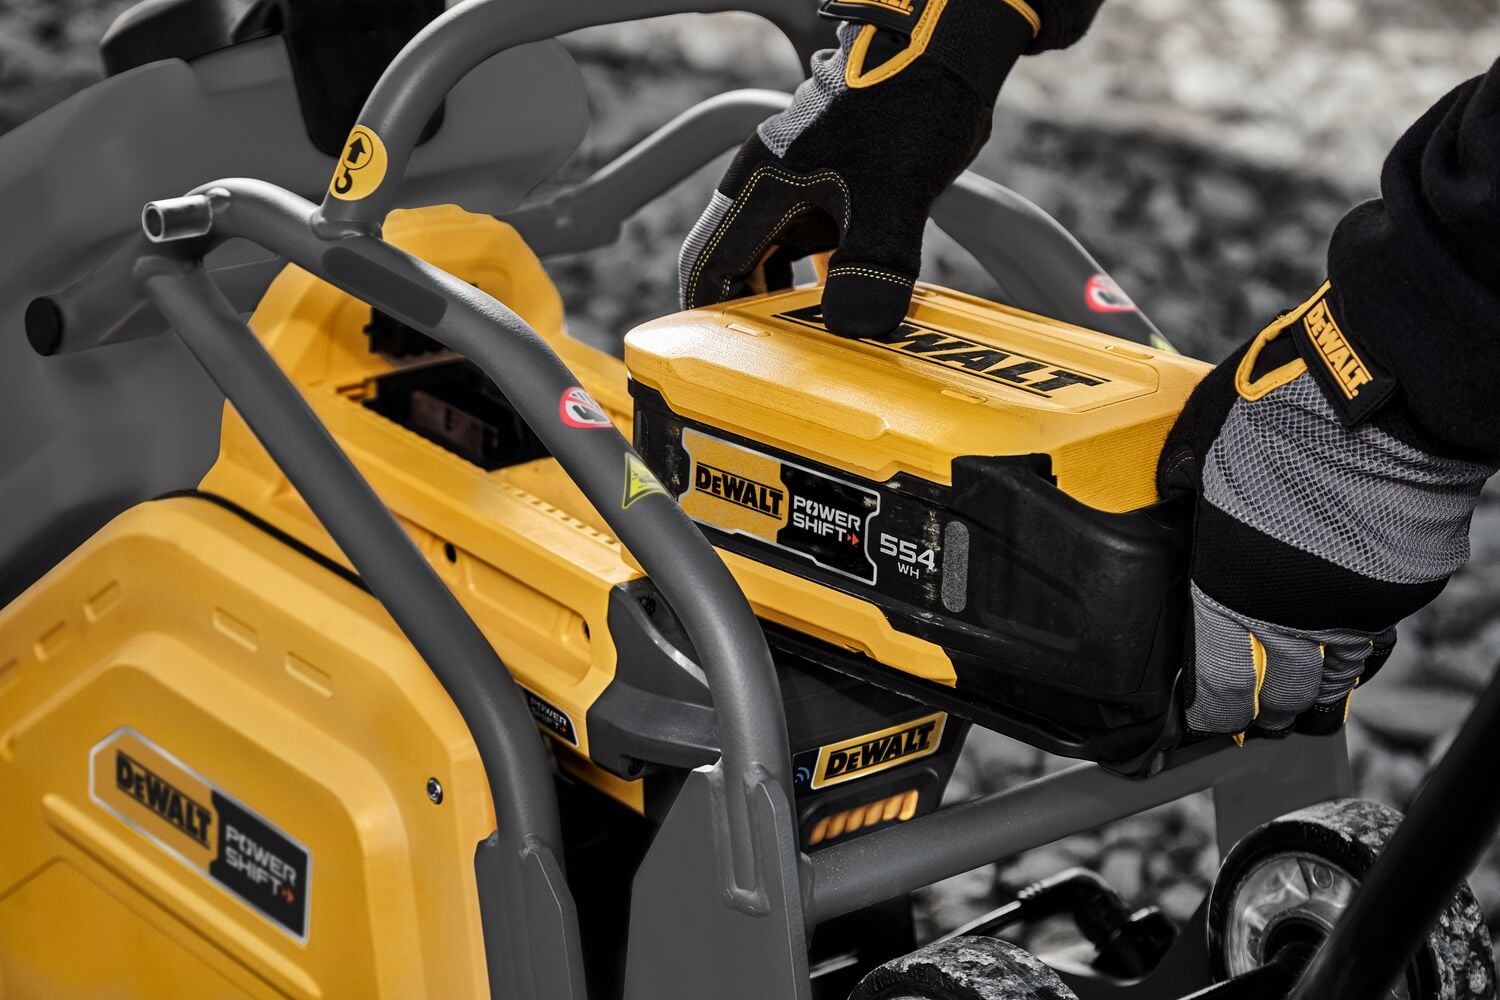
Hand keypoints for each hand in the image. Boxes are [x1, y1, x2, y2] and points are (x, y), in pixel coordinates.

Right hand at [679, 0, 1101, 336]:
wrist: (950, 50)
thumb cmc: (910, 101)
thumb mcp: (893, 194)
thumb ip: (873, 264)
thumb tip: (856, 328)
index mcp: (761, 184)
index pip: (708, 263)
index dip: (704, 318)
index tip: (715, 362)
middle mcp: (773, 186)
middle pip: (739, 266)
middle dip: (751, 319)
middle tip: (775, 368)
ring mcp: (807, 186)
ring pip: (780, 258)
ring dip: (793, 302)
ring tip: (817, 346)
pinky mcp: (841, 187)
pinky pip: (820, 247)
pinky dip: (830, 281)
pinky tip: (859, 305)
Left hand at [1158, 285, 1495, 737]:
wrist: (1385, 391)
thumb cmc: (1280, 412)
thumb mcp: (1198, 446)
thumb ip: (1183, 487)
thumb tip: (1171, 492)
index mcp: (1230, 586)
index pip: (1217, 681)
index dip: (1207, 708)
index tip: (1199, 717)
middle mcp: (1294, 612)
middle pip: (1280, 694)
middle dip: (1262, 712)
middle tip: (1251, 719)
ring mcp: (1356, 605)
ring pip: (1336, 678)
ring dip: (1314, 696)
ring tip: (1300, 710)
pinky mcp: (1404, 586)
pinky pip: (1375, 636)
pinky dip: (1356, 650)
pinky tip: (1345, 653)